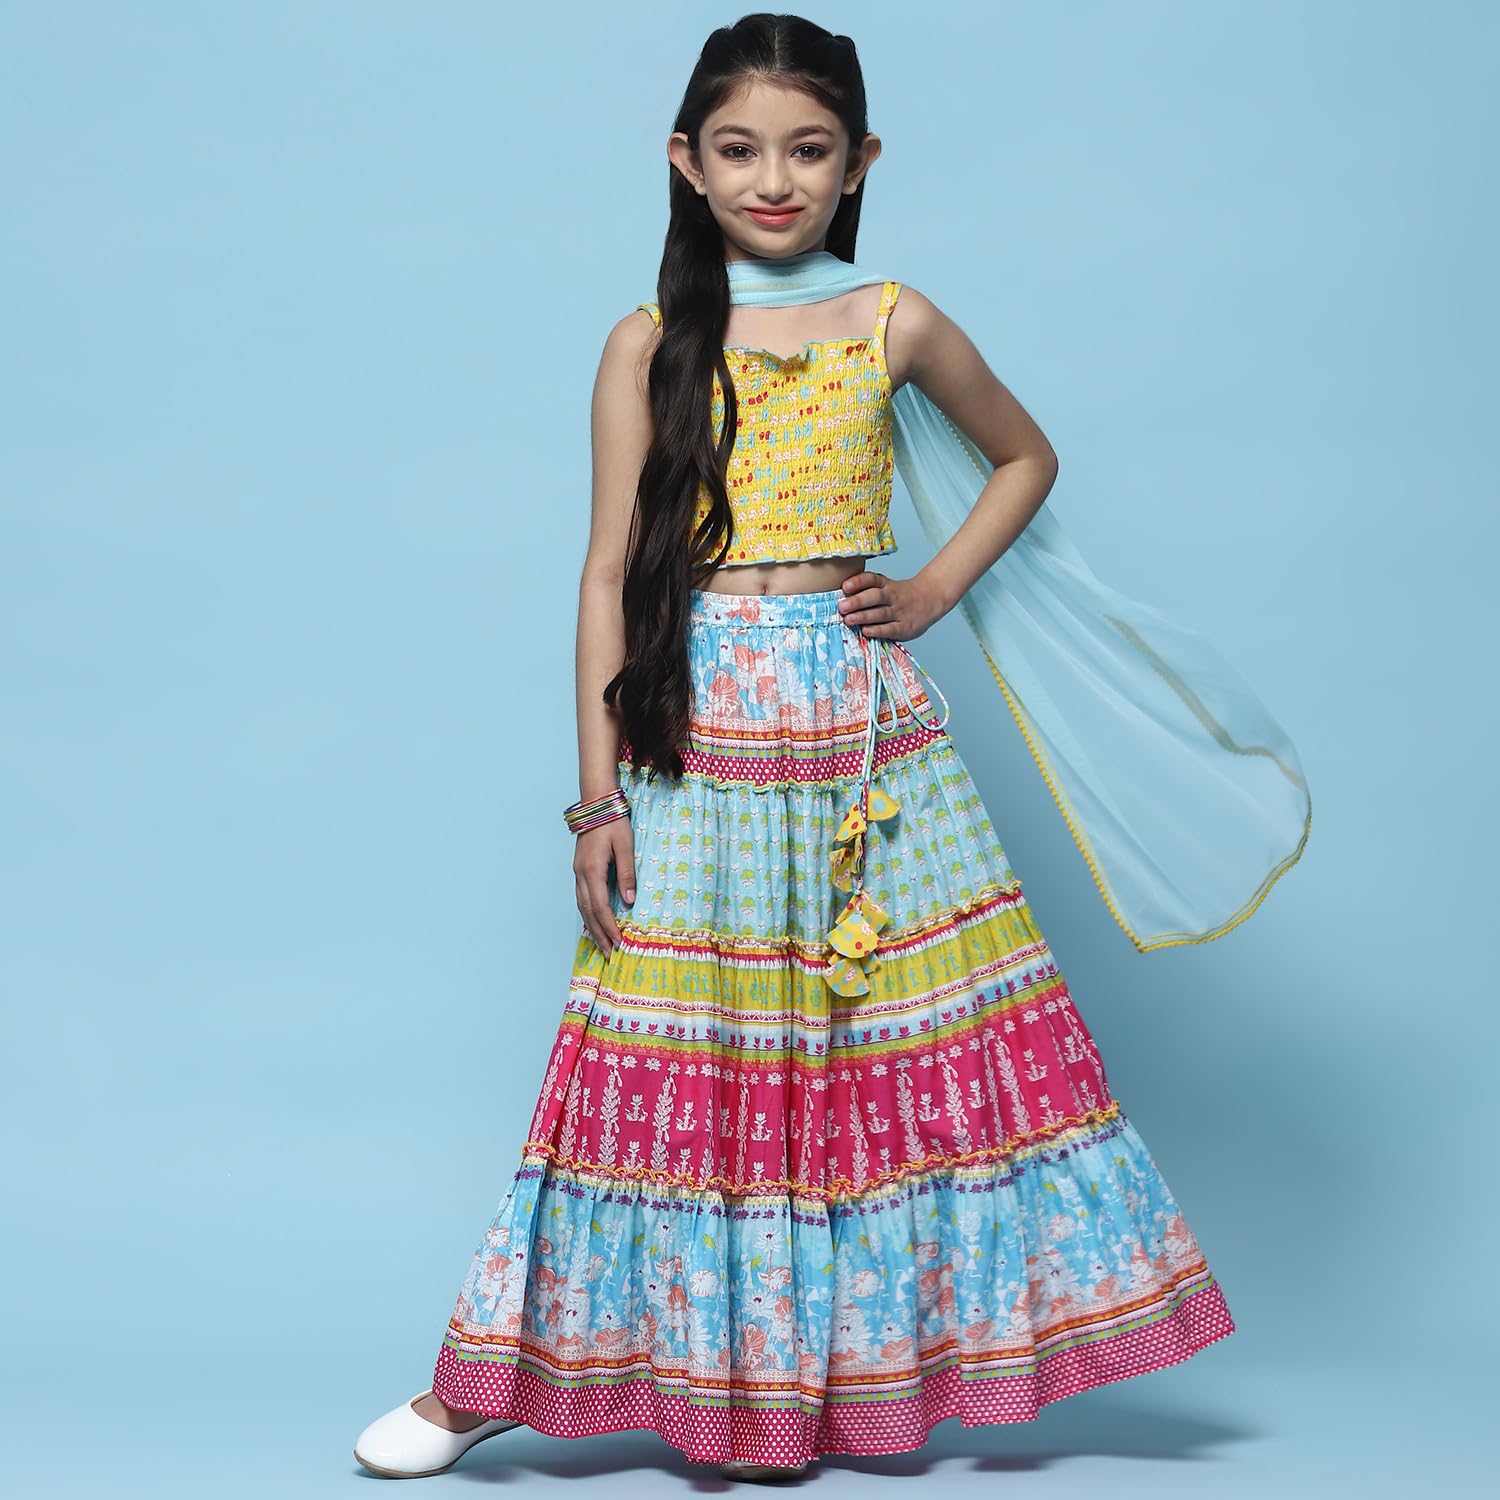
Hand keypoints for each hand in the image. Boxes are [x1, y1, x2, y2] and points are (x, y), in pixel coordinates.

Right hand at [573, 814, 635, 959]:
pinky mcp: (580, 869)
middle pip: (588, 912)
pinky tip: (593, 922)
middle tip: (609, 954)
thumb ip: (627, 872)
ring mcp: (578, 872)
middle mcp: (581, 875)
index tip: (619, 943)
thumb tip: (628, 900)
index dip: (609, 927)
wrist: (595, 803)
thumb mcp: (626, 845)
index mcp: (592, 870)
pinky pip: (581, 898)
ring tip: (601, 945)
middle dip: (599, 935)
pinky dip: (587, 914)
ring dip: (592, 927)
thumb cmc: (613, 822)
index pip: (600, 907)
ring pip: (582, 907)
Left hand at [835, 569, 947, 639]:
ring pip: (880, 613)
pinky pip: (890, 629)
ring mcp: (899, 611)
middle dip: (857, 601)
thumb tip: (840, 598)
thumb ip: (867, 589)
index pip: (872, 579)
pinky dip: (878, 630)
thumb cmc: (899, 596)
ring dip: (863, 616)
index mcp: (886, 584)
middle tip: (842, 607)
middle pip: (874, 596)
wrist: (929, 599)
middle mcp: (892, 596)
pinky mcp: (905, 627)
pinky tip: (866, 631)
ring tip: (848, 619)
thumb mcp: (886, 586)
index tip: (845, 586)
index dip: (858, 582)